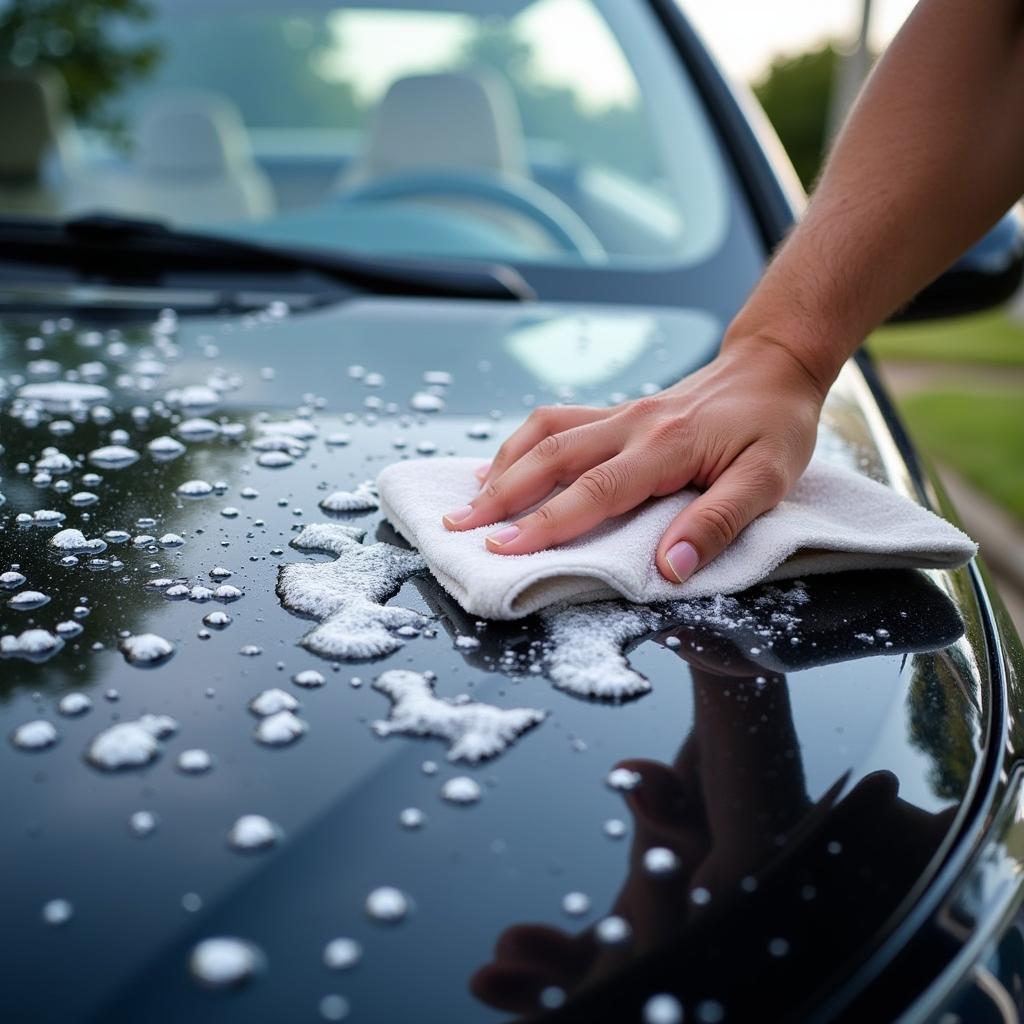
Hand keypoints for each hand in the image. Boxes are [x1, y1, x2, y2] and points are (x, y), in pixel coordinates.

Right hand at [442, 336, 825, 581]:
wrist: (772, 365)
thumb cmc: (774, 426)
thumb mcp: (768, 481)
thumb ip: (718, 522)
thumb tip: (670, 568)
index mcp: (666, 447)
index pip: (595, 490)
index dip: (546, 523)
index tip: (503, 549)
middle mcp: (632, 425)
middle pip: (552, 458)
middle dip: (501, 496)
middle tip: (457, 527)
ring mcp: (620, 414)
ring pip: (545, 434)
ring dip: (503, 467)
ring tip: (470, 500)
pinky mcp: (617, 411)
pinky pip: (557, 422)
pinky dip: (522, 444)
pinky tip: (504, 466)